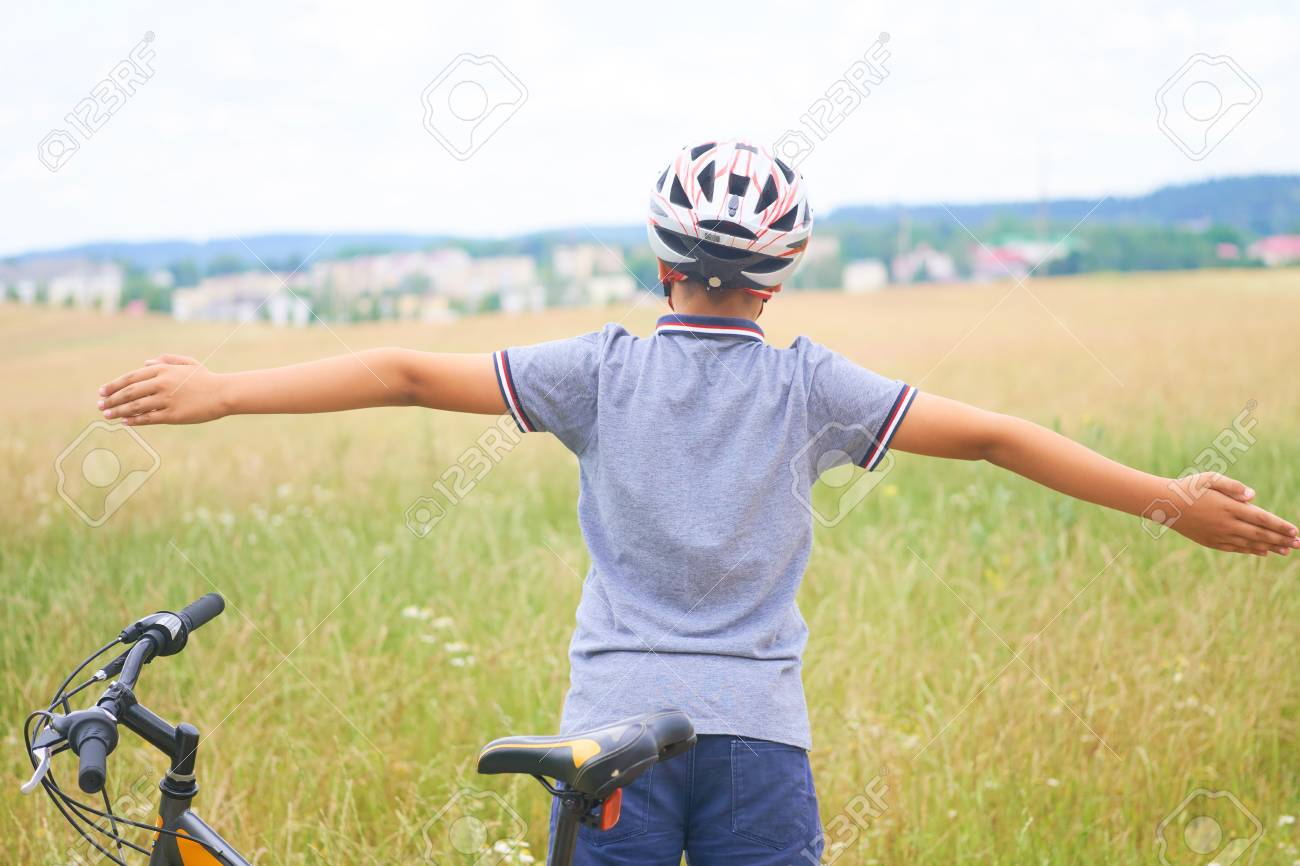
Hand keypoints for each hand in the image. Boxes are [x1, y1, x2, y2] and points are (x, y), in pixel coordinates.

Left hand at [98, 354, 226, 425]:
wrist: (224, 393)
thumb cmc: (205, 378)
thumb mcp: (187, 363)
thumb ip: (165, 360)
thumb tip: (144, 364)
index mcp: (163, 370)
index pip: (131, 377)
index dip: (114, 385)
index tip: (102, 392)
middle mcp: (162, 384)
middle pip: (129, 392)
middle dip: (112, 400)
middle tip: (100, 406)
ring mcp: (167, 400)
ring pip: (136, 406)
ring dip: (119, 411)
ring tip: (108, 415)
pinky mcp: (173, 415)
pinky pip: (149, 418)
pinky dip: (135, 420)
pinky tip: (125, 422)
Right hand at [1160, 472, 1298, 556]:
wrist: (1164, 505)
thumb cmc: (1188, 488)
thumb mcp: (1209, 478)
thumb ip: (1233, 486)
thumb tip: (1253, 496)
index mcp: (1229, 507)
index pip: (1262, 518)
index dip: (1280, 526)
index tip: (1295, 531)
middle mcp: (1226, 524)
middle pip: (1260, 534)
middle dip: (1281, 540)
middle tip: (1299, 544)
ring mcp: (1218, 535)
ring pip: (1250, 544)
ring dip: (1270, 548)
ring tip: (1286, 551)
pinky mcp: (1211, 542)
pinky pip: (1235, 548)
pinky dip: (1251, 551)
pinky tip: (1262, 552)